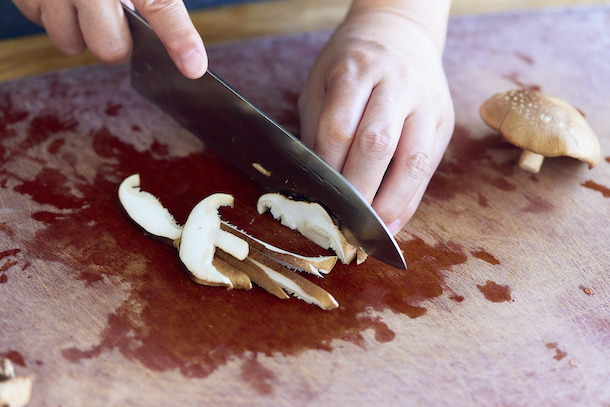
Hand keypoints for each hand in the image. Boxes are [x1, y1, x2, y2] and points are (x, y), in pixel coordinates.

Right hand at [11, 0, 206, 78]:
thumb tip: (183, 47)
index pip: (160, 7)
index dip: (179, 39)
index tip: (193, 67)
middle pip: (110, 48)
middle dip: (117, 43)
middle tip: (117, 22)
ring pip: (71, 43)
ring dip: (81, 33)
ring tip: (85, 6)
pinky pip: (42, 24)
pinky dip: (54, 16)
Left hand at [298, 3, 454, 234]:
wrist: (400, 35)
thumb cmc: (351, 65)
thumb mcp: (322, 84)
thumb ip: (319, 129)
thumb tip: (318, 185)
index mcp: (357, 68)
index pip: (339, 127)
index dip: (328, 169)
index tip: (318, 200)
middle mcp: (398, 83)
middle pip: (377, 144)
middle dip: (359, 191)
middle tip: (342, 224)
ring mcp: (428, 102)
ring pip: (413, 160)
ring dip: (391, 202)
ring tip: (371, 231)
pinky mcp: (444, 121)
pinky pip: (428, 168)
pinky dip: (410, 199)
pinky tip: (393, 221)